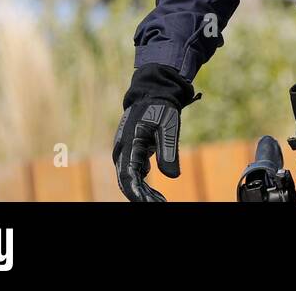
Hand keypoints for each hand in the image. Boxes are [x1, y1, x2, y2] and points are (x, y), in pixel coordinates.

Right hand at [113, 65, 195, 201]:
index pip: (128, 177)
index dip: (137, 194)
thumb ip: (168, 151)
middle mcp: (122, 150)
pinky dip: (145, 184)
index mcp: (128, 144)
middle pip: (128, 181)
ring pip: (132, 179)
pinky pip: (136, 173)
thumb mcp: (168, 128)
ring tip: (160, 202)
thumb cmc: (161, 108)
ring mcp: (126, 151)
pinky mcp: (133, 152)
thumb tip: (173, 177)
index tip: (148, 203)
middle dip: (142, 196)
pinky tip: (156, 195)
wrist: (154, 92)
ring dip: (144, 193)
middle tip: (160, 204)